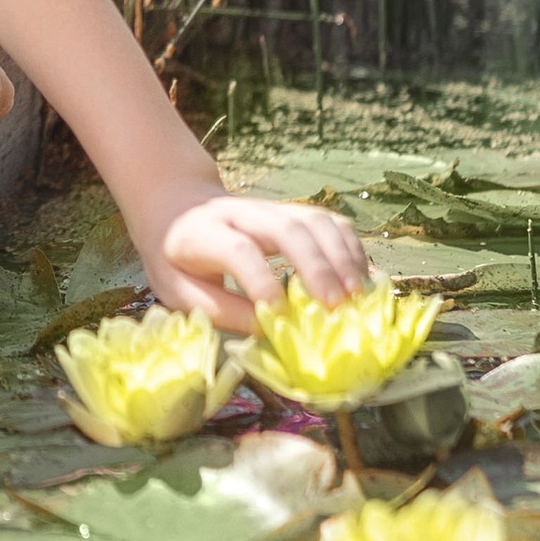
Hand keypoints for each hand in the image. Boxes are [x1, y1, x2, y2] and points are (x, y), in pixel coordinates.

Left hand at [150, 190, 371, 330]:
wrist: (177, 208)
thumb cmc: (176, 258)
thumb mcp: (178, 289)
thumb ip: (218, 309)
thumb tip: (267, 332)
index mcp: (203, 232)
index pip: (238, 249)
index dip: (261, 280)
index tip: (279, 313)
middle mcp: (242, 213)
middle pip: (287, 229)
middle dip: (316, 267)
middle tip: (335, 307)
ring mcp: (272, 208)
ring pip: (315, 220)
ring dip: (342, 257)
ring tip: (357, 296)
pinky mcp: (294, 212)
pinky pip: (330, 222)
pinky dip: (352, 248)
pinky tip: (363, 278)